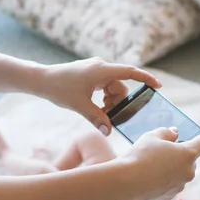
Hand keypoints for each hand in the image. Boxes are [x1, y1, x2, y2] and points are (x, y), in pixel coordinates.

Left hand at [34, 57, 161, 134]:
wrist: (41, 80)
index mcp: (101, 70)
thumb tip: (109, 132)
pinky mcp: (92, 75)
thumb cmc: (58, 89)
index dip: (146, 79)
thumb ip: (96, 118)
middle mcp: (101, 67)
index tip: (158, 86)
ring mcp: (96, 70)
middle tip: (108, 115)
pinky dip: (104, 98)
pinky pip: (106, 87)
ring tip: (99, 112)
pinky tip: (96, 107)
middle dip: (118, 102)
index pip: (130, 72)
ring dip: (110, 102)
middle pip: (121, 86)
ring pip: (113, 88)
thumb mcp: (79, 106)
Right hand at [124, 127, 199, 199]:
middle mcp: (188, 171)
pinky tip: (147, 176)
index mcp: (188, 154)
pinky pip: (169, 183)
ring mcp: (180, 185)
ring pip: (179, 172)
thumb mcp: (152, 136)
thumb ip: (167, 132)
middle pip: (189, 159)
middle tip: (160, 149)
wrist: (125, 183)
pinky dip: (162, 178)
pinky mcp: (169, 196)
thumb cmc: (140, 156)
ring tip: (149, 164)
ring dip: (170, 166)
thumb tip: (175, 134)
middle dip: (179, 153)